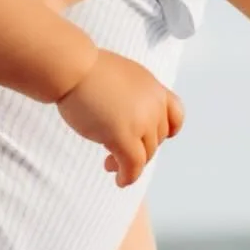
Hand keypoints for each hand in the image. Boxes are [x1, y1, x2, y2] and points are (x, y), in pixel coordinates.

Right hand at [58, 52, 184, 187]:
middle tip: (117, 154)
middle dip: (140, 148)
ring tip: (110, 165)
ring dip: (130, 164)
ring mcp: (141, 121)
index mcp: (153, 87)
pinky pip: (133, 165)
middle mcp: (153, 104)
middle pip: (157, 138)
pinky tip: (120, 181)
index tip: (156, 138)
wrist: (72, 68)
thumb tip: (125, 116)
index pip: (176, 113)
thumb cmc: (85, 70)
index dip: (168, 129)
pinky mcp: (123, 136)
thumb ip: (131, 95)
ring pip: (146, 154)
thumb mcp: (121, 77)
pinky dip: (129, 176)